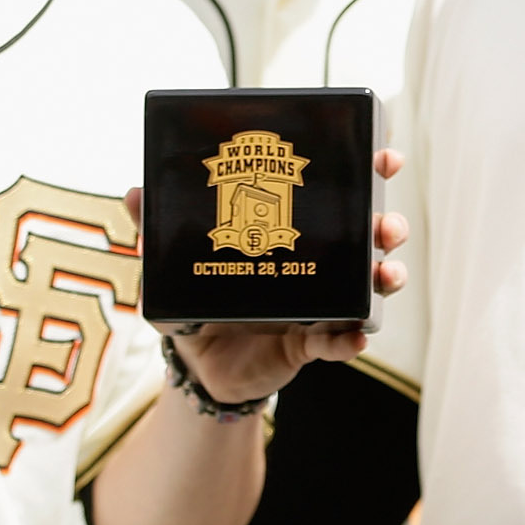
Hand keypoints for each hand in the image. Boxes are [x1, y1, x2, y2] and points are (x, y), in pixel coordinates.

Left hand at [135, 151, 408, 402]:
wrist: (199, 365)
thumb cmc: (200, 302)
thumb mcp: (176, 264)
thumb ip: (157, 231)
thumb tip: (135, 192)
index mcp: (296, 231)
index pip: (342, 196)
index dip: (370, 174)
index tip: (384, 158)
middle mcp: (319, 263)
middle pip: (370, 237)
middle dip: (389, 226)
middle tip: (386, 226)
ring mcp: (321, 303)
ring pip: (369, 286)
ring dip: (386, 277)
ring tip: (384, 274)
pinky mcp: (311, 343)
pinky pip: (339, 342)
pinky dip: (351, 340)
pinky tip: (355, 337)